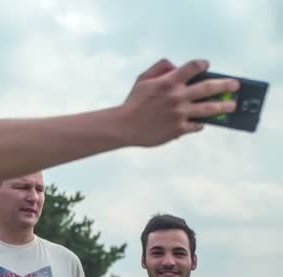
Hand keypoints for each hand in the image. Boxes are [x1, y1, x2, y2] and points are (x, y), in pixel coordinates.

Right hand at [120, 59, 239, 145]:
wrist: (124, 126)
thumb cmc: (133, 102)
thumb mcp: (142, 79)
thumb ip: (160, 68)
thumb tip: (176, 66)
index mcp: (168, 82)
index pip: (193, 67)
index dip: (202, 65)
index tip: (207, 65)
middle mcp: (177, 97)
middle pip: (209, 88)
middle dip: (225, 85)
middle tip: (236, 85)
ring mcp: (179, 114)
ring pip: (209, 109)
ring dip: (224, 106)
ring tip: (233, 106)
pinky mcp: (178, 129)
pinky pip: (197, 125)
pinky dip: (202, 123)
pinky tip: (204, 122)